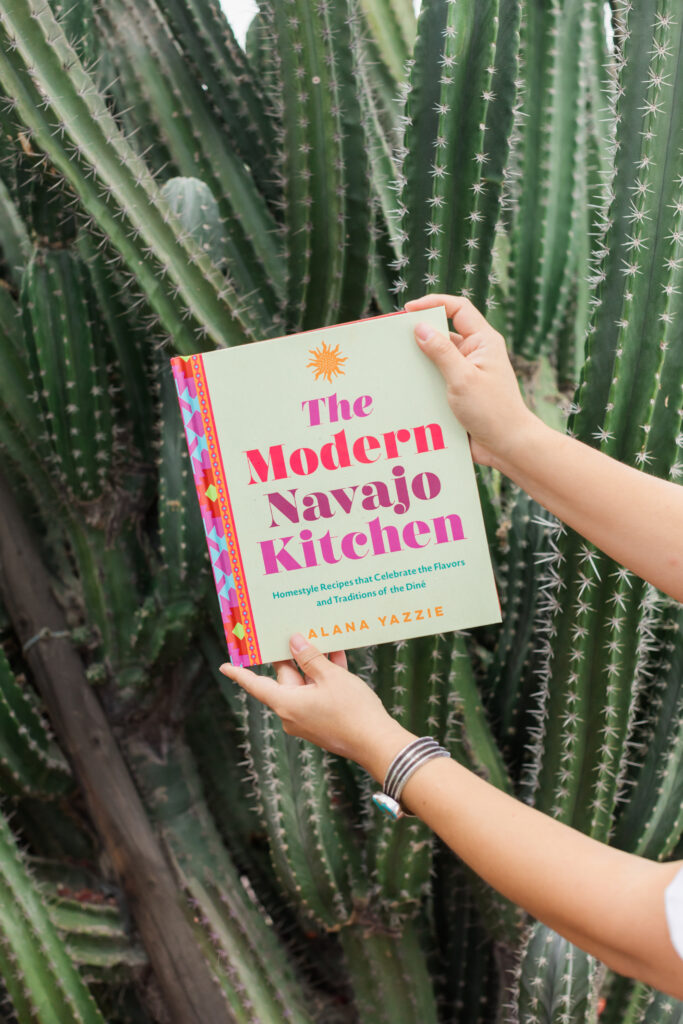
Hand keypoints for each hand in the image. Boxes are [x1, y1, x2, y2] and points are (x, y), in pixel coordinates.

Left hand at [219, 634, 413, 779]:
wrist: (377, 743)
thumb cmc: (351, 710)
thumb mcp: (331, 676)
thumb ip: (310, 657)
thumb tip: (294, 642)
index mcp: (286, 703)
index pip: (256, 685)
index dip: (240, 674)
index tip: (224, 667)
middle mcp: (292, 714)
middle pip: (286, 679)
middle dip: (292, 656)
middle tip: (290, 631)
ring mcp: (308, 719)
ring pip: (306, 684)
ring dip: (314, 664)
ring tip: (322, 638)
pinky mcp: (324, 722)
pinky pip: (319, 694)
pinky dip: (326, 677)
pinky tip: (338, 656)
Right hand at [405, 293, 534, 468]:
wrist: (508, 447)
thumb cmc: (492, 411)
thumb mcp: (463, 379)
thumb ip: (441, 352)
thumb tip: (420, 327)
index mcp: (483, 342)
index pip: (458, 309)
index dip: (434, 303)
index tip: (409, 310)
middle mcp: (475, 354)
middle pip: (444, 334)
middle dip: (421, 335)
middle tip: (395, 340)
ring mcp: (467, 374)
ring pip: (437, 360)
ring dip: (419, 362)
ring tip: (396, 365)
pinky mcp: (459, 393)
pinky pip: (436, 381)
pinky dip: (422, 382)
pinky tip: (405, 389)